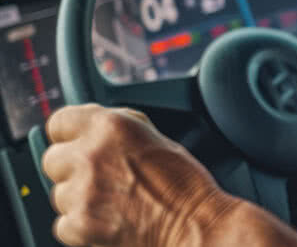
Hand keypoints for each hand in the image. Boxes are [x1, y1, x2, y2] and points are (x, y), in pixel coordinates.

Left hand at [42, 103, 239, 246]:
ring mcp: (82, 190)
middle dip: (71, 169)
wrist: (193, 223)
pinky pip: (63, 223)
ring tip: (113, 202)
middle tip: (100, 178)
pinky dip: (81, 226)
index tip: (73, 143)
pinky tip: (109, 221)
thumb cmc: (182, 182)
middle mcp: (91, 154)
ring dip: (79, 199)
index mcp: (111, 126)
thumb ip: (115, 129)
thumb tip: (88, 128)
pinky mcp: (79, 223)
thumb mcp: (152, 137)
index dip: (68, 135)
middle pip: (52, 159)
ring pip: (59, 193)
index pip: (59, 121)